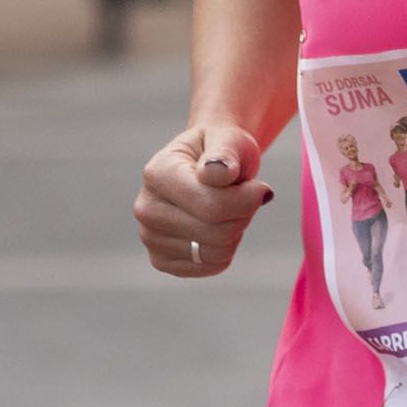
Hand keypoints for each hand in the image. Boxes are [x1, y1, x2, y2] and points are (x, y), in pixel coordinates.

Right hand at [136, 121, 274, 276]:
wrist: (208, 167)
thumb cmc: (221, 151)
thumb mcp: (228, 139)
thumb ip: (225, 153)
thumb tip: (217, 172)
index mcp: (157, 173)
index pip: (212, 206)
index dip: (247, 200)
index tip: (260, 188)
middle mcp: (146, 208)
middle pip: (216, 233)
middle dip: (243, 215)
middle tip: (244, 197)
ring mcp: (150, 237)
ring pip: (216, 253)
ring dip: (235, 231)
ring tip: (228, 210)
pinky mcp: (161, 260)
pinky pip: (211, 267)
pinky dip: (226, 251)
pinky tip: (218, 228)